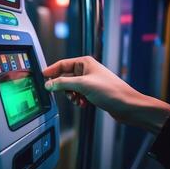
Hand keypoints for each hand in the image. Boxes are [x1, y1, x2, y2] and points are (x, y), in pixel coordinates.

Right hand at [43, 56, 169, 133]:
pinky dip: (77, 99)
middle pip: (65, 77)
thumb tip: (49, 84)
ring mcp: (89, 81)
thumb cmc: (111, 91)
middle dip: (64, 87)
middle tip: (62, 93)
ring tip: (77, 100)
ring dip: (71, 95)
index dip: (51, 70)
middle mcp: (86, 70)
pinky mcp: (91, 91)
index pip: (62, 64)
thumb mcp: (83, 85)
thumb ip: (63, 83)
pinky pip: (77, 94)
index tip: (42, 77)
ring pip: (70, 87)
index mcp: (84, 63)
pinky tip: (83, 103)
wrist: (127, 105)